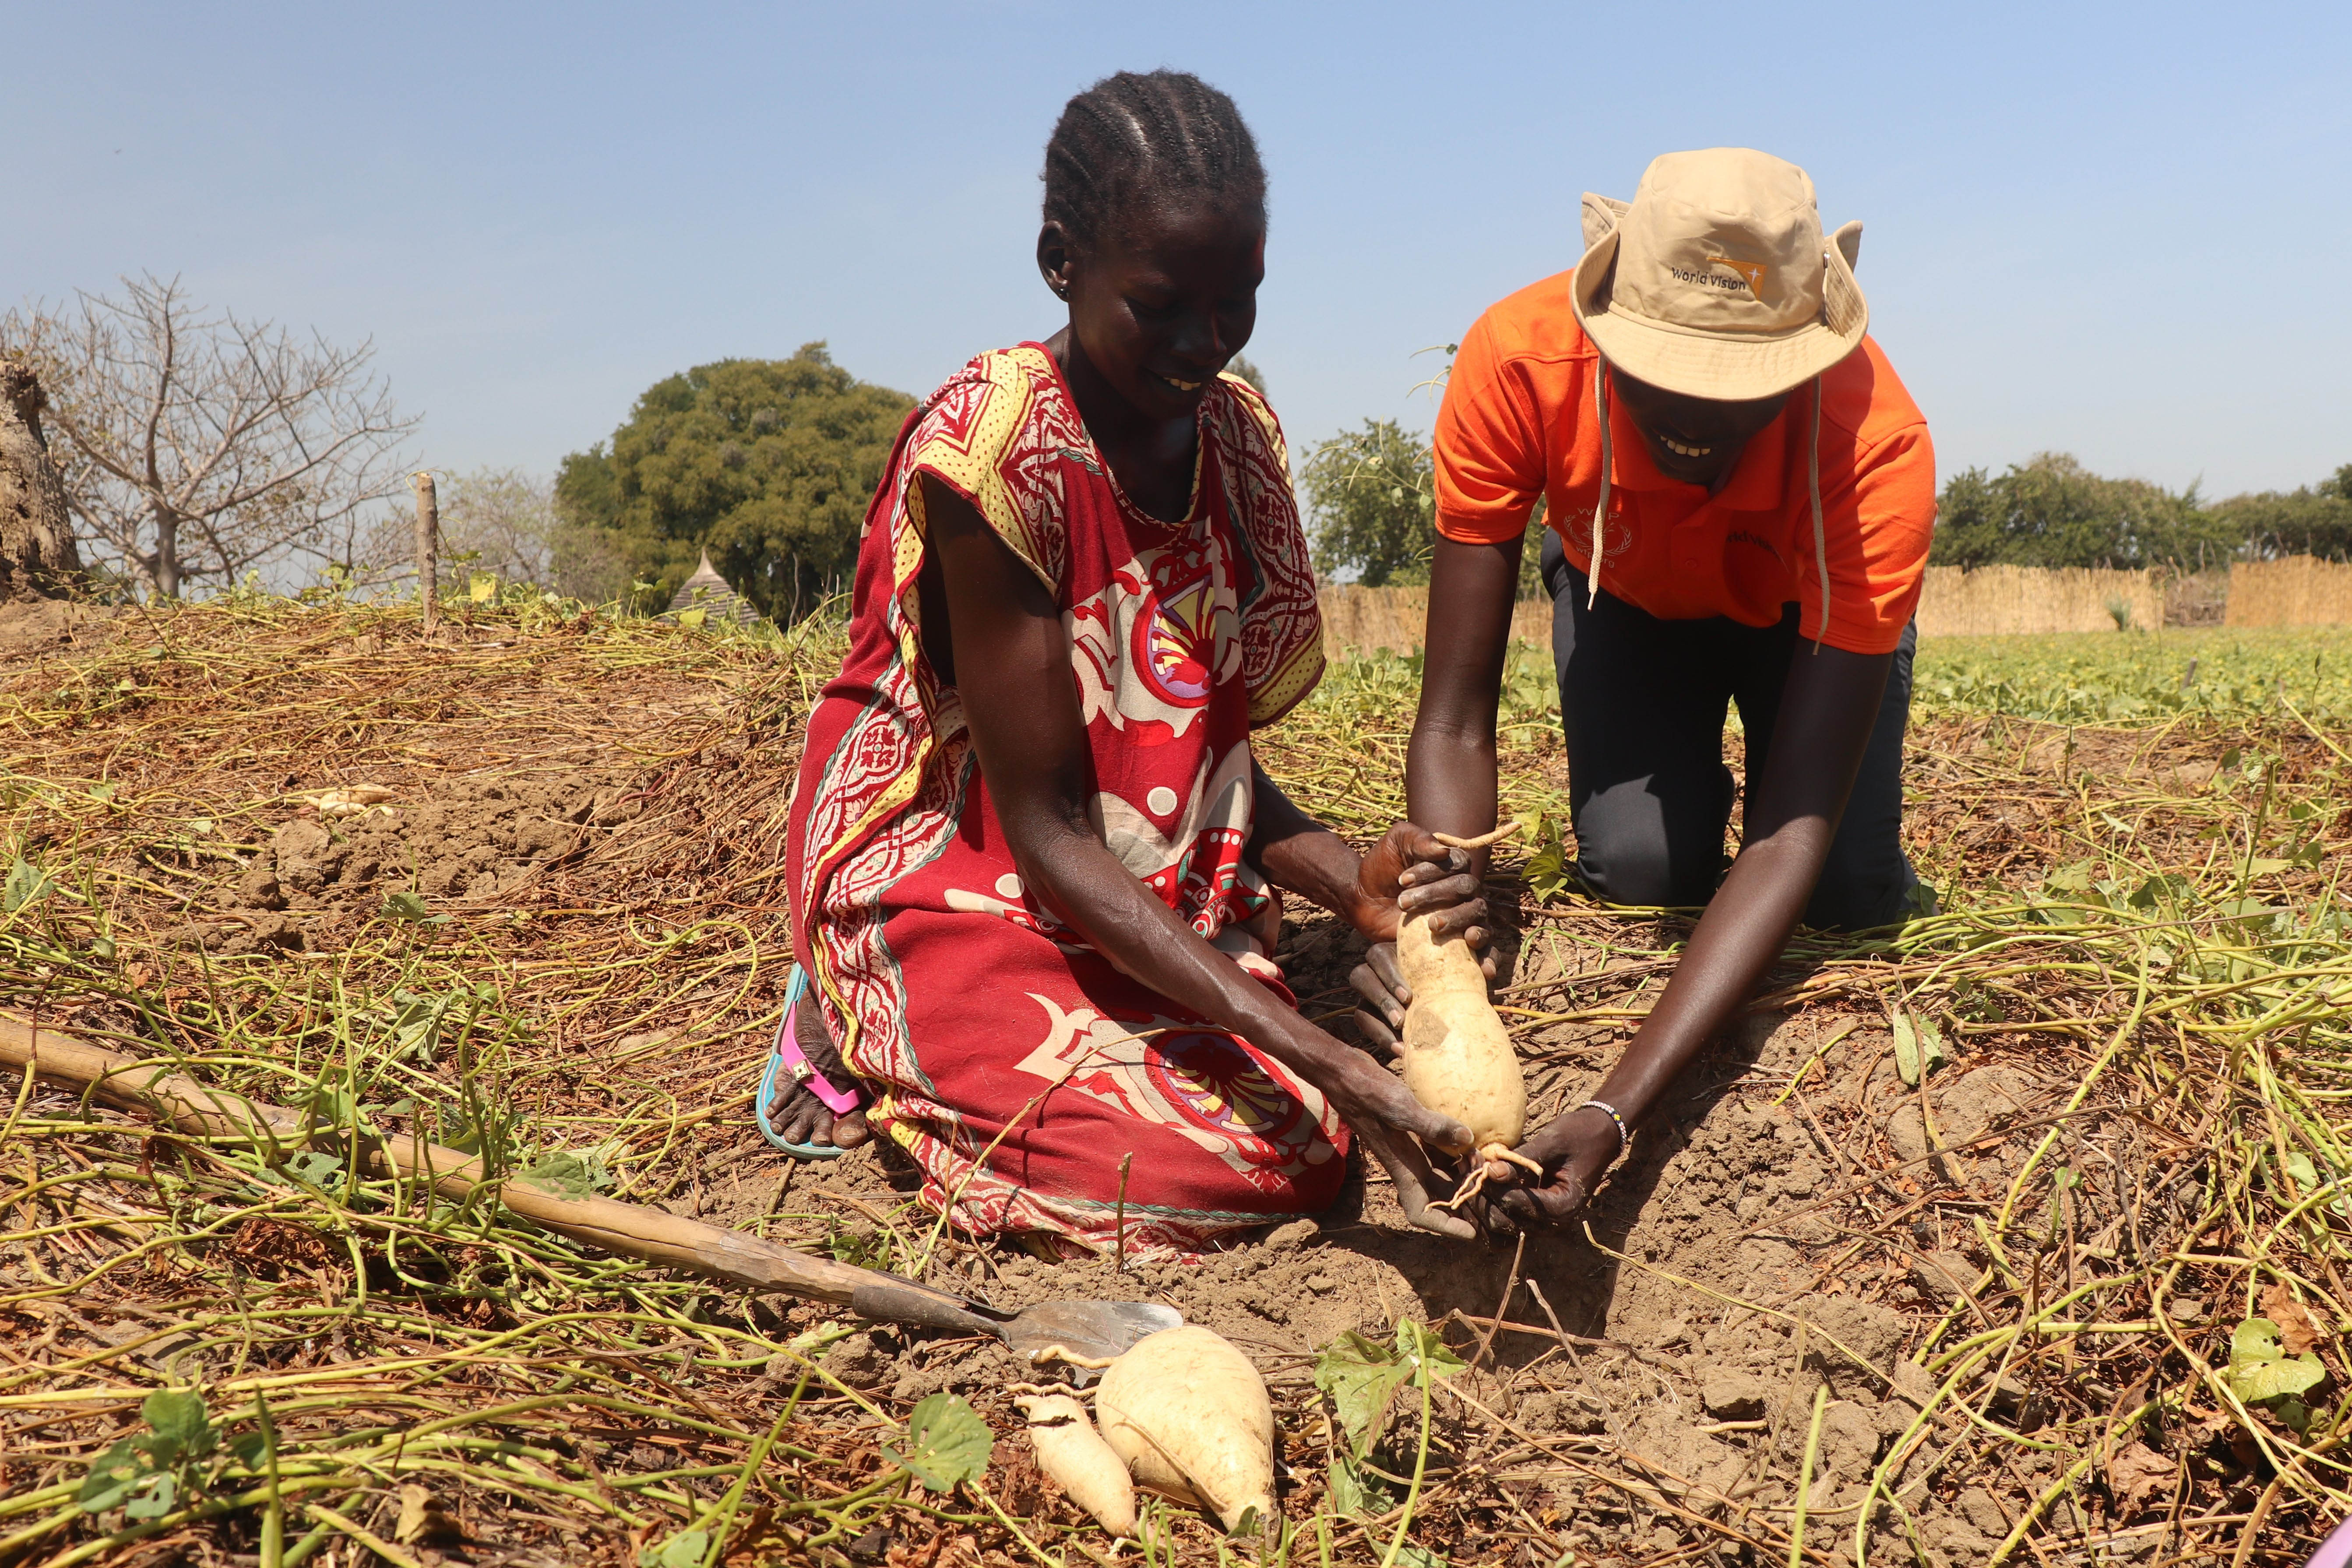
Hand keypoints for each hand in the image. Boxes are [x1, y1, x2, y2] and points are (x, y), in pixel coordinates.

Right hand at [1283, 1022, 1479, 1239]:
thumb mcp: (1399, 1107)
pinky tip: (1471, 1140)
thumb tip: (1467, 1139)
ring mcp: (1409, 1148)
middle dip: (1464, 1204)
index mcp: (1402, 1167)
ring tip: (1487, 1167)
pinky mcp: (1411, 1132)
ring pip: (1441, 1175)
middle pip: (1438, 1197)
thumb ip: (1432, 1125)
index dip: (1446, 1227)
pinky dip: (1456, 1153)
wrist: (1344, 1072)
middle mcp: (1407, 1163)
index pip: (1421, 1212)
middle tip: (1492, 1196)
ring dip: (1463, 1177)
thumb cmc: (1365, 1091)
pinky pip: (1438, 1152)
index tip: (1472, 1232)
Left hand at [1351, 821, 1490, 944]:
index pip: (1457, 864)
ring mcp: (1463, 915)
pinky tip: (1483, 968)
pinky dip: (1489, 956)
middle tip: (1404, 904)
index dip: (1432, 871)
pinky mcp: (1458, 941)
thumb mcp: (1395, 843)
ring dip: (1457, 918)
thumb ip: (1418, 839)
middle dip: (1437, 895)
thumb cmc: (1380, 869)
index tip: (1401, 880)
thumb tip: (1443, 851)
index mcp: (1452, 865)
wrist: (1362, 901)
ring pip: (1477, 914)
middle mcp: (1463, 890)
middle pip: (1467, 888)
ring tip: (1432, 926)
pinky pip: (1486, 948)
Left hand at [1480, 1103, 1622, 1230]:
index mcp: (1563, 1207)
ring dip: (1480, 1203)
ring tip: (1468, 1172)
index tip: (1476, 1162)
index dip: (1492, 1186)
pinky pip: (1503, 1220)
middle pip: (1502, 1223)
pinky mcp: (1532, 1215)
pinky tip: (1477, 1182)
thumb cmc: (1579, 1135)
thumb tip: (1491, 1171)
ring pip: (1497, 1226)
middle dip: (1481, 1196)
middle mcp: (1552, 1223)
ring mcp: (1541, 1223)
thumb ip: (1522, 1160)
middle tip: (1466, 1166)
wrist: (1598, 1136)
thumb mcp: (1552, 1142)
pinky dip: (1488, 1206)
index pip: (1515, 1205)